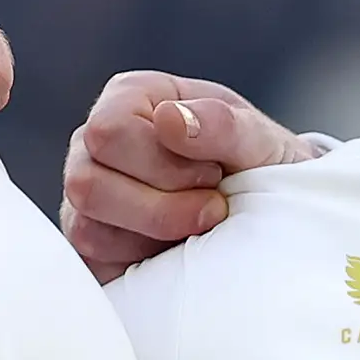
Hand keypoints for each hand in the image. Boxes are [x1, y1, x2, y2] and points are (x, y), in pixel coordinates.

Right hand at [59, 71, 317, 280]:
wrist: (272, 218)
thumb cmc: (263, 169)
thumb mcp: (261, 142)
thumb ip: (223, 123)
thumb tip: (169, 119)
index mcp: (130, 99)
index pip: (108, 131)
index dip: (162, 163)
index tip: (213, 174)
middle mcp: (95, 142)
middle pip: (87, 181)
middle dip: (163, 206)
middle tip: (212, 206)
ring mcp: (88, 192)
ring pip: (87, 226)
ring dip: (156, 235)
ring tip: (198, 228)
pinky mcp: (91, 239)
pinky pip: (94, 259)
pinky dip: (142, 261)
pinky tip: (174, 248)